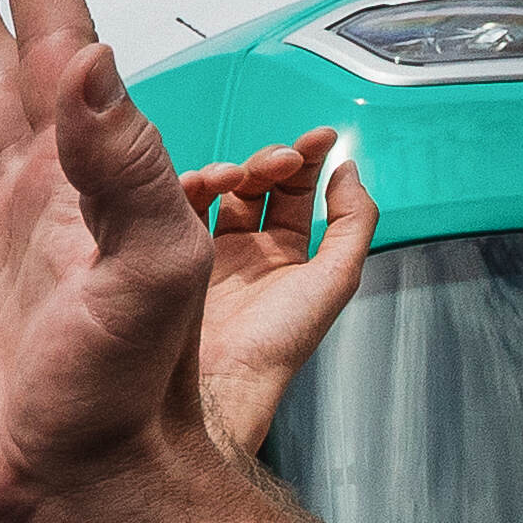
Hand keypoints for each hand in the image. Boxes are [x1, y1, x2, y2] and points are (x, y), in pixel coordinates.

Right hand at [170, 131, 373, 458]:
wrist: (218, 384)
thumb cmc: (275, 344)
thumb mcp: (336, 279)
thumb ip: (354, 223)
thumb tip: (350, 173)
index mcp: (285, 257)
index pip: (296, 193)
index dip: (308, 160)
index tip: (317, 138)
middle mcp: (245, 253)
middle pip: (256, 185)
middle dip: (268, 162)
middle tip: (279, 159)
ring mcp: (204, 254)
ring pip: (216, 192)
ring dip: (228, 172)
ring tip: (235, 176)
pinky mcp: (167, 257)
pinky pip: (175, 210)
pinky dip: (187, 189)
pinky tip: (199, 186)